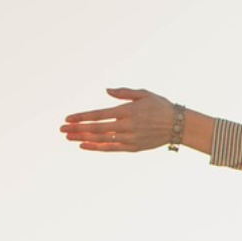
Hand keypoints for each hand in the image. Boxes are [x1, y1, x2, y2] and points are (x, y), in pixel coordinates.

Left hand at [61, 88, 175, 150]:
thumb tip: (106, 91)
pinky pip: (111, 148)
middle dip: (77, 129)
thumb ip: (124, 93)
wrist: (179, 125)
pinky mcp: (133, 147)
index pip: (99, 114)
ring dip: (83, 138)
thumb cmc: (161, 106)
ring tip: (69, 137)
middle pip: (97, 128)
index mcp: (128, 111)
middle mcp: (127, 126)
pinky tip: (84, 146)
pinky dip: (97, 147)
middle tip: (62, 129)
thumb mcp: (144, 94)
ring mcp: (130, 138)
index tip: (68, 118)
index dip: (82, 117)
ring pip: (102, 139)